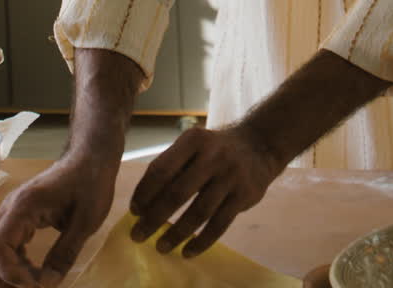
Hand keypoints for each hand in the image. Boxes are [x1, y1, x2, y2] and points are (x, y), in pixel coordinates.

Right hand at [0, 151, 118, 286]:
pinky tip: (31, 272)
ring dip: (2, 272)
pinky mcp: (18, 217)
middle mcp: (11, 208)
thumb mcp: (87, 221)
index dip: (11, 273)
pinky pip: (2, 245)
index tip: (37, 284)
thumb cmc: (92, 182)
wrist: (92, 156)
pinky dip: (10, 263)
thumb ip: (65, 254)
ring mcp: (12, 211)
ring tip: (30, 284)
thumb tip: (47, 284)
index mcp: (25, 205)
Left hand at [129, 123, 281, 257]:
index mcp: (193, 140)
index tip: (134, 211)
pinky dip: (201, 242)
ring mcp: (230, 175)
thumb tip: (141, 203)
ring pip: (199, 212)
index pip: (162, 169)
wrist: (259, 144)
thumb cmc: (214, 149)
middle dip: (154, 218)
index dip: (144, 193)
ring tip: (160, 247)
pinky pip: (219, 224)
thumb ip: (171, 166)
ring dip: (176, 234)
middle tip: (138, 235)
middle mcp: (212, 155)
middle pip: (177, 192)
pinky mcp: (244, 195)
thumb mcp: (194, 144)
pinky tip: (187, 252)